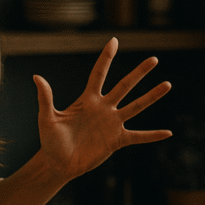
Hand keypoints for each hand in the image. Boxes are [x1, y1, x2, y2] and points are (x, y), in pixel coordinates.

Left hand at [33, 37, 171, 182]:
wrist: (58, 163)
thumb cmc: (50, 140)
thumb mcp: (47, 119)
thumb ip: (45, 98)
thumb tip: (36, 77)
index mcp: (87, 100)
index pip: (99, 73)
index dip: (106, 57)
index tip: (114, 40)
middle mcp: (103, 108)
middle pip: (124, 86)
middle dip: (139, 73)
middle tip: (153, 59)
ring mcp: (112, 124)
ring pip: (136, 106)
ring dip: (151, 96)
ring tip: (167, 85)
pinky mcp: (116, 140)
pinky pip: (138, 136)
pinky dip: (152, 135)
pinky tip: (168, 133)